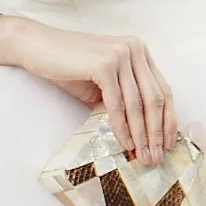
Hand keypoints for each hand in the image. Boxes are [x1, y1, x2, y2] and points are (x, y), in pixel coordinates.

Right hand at [13, 23, 178, 163]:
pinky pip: (118, 104)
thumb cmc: (68, 68)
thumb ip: (123, 100)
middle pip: (156, 98)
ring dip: (142, 135)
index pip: (163, 90)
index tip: (167, 143)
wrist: (37, 48)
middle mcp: (135, 49)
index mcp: (139, 52)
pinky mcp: (105, 64)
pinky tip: (126, 144)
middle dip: (156, 132)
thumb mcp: (103, 84)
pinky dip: (123, 127)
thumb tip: (140, 135)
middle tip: (156, 157)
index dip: (168, 119)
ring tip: (143, 156)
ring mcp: (121, 54)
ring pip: (138, 104)